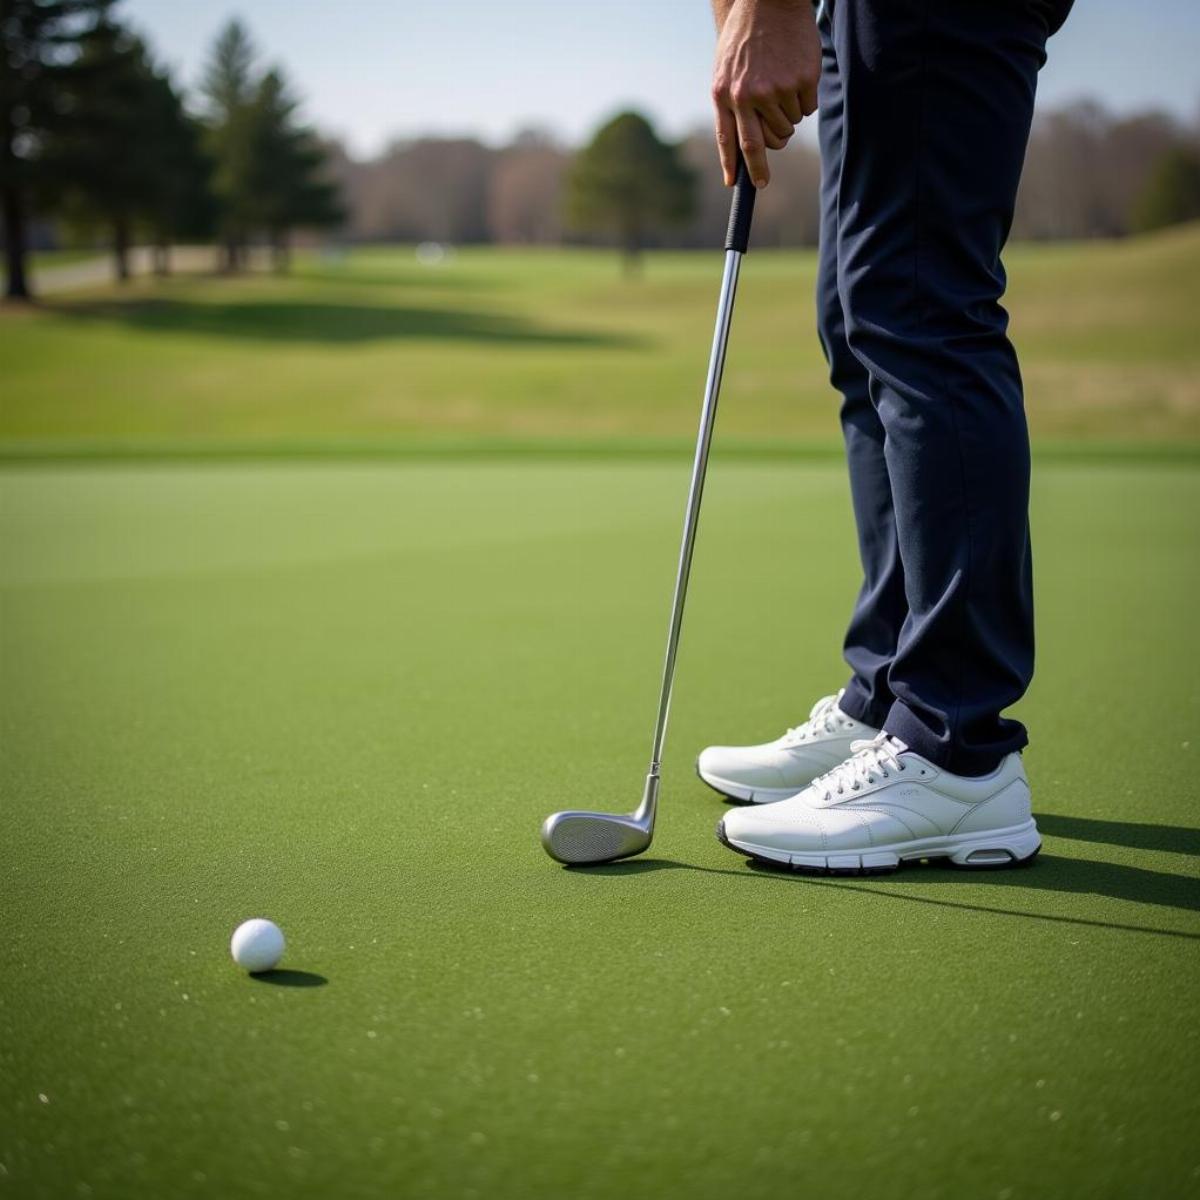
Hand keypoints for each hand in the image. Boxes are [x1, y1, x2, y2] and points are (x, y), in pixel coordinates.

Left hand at [711, 0, 819, 187]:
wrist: (769, 2)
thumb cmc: (745, 40)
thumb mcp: (725, 72)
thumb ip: (730, 108)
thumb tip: (740, 151)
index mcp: (724, 94)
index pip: (730, 141)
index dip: (738, 167)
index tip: (749, 185)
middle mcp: (748, 95)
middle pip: (762, 145)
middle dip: (765, 162)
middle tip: (772, 155)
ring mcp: (777, 88)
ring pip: (788, 127)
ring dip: (787, 117)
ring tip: (781, 87)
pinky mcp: (802, 81)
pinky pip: (807, 110)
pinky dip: (804, 100)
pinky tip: (796, 76)